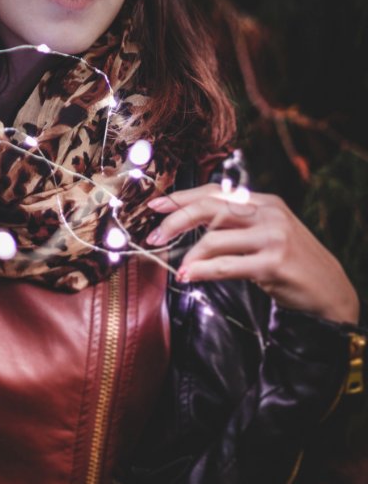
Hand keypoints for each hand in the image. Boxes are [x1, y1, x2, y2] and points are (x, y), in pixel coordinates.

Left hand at [147, 185, 359, 324]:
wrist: (330, 290)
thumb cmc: (291, 262)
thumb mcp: (267, 233)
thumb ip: (237, 224)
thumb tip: (192, 223)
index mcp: (264, 201)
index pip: (215, 192)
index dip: (182, 197)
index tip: (155, 205)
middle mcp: (268, 213)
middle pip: (210, 209)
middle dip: (176, 221)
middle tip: (154, 238)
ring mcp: (273, 237)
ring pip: (215, 239)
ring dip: (189, 255)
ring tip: (177, 269)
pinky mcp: (273, 264)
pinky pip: (227, 266)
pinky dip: (203, 271)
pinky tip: (189, 276)